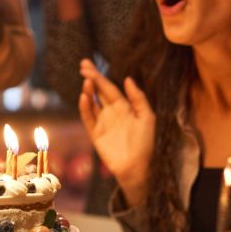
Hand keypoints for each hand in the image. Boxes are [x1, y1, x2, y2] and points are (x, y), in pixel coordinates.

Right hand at [78, 59, 155, 206]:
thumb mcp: (147, 117)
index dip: (100, 76)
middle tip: (83, 65)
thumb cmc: (146, 142)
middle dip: (91, 78)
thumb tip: (128, 79)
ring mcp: (102, 122)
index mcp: (123, 106)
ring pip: (92, 102)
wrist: (138, 166)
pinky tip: (84, 97)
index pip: (109, 87)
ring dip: (88, 91)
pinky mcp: (95, 133)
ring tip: (86, 80)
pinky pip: (88, 118)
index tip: (89, 65)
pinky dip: (85, 107)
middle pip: (98, 91)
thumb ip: (138, 98)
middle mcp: (111, 112)